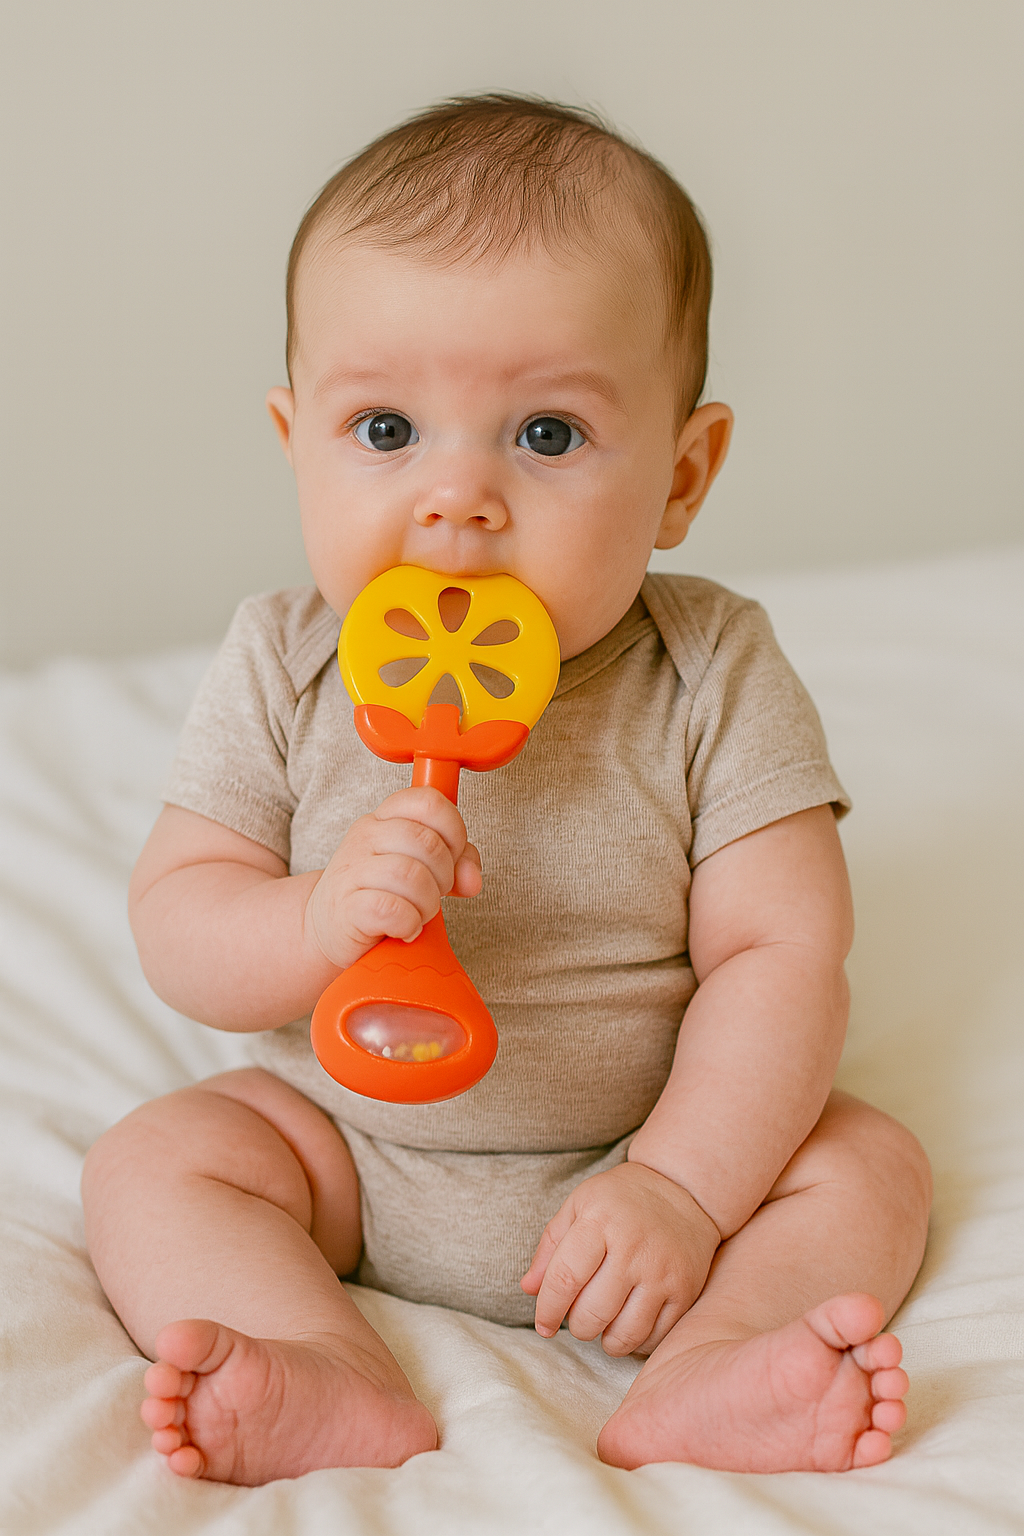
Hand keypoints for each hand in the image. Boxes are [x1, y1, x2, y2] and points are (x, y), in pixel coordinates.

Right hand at [305, 786, 481, 969]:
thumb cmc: (378, 892)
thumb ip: (455, 863)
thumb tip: (472, 878)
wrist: (326, 927)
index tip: (450, 855)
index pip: (429, 801)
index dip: (453, 830)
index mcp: (385, 817)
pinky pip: (391, 909)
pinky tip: (404, 928)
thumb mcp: (419, 866)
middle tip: (432, 893)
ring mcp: (352, 870)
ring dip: (427, 904)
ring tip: (418, 913)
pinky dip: (408, 924)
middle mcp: (366, 836)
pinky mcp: (346, 908)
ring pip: (411, 875)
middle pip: (426, 842)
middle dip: (443, 876)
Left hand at [520, 1162, 720, 1356]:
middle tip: (578, 1316)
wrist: (684, 1191)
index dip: (547, 1310)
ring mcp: (662, 1272)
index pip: (565, 1279)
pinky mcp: (685, 1292)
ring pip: (623, 1335)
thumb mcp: (579, 1205)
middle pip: (592, 1313)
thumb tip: (528, 1289)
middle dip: (576, 1326)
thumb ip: (550, 1247)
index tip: (543, 1325)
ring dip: (604, 1339)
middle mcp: (634, 1248)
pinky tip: (627, 1323)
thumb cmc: (621, 1199)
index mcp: (600, 1221)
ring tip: (601, 1323)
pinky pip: (652, 1338)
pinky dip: (633, 1342)